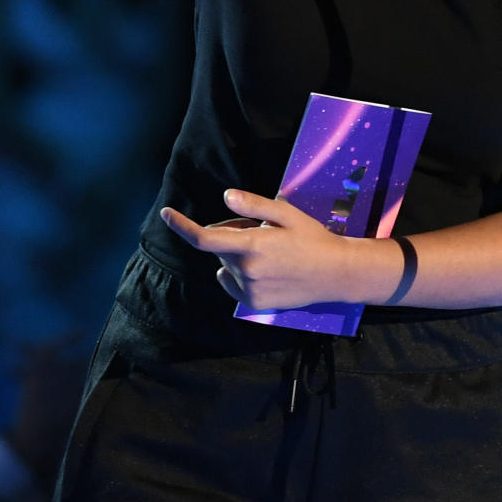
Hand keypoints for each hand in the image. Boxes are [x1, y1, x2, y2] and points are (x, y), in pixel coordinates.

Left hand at [160, 190, 353, 311]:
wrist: (335, 274)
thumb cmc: (312, 238)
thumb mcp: (286, 213)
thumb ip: (253, 205)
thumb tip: (226, 197)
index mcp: (251, 246)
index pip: (204, 238)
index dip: (181, 225)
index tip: (166, 213)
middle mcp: (245, 271)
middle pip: (219, 247)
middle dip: (230, 234)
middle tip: (259, 229)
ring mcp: (249, 291)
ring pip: (226, 265)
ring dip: (236, 255)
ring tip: (268, 251)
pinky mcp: (254, 304)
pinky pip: (232, 283)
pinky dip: (240, 274)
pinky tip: (266, 270)